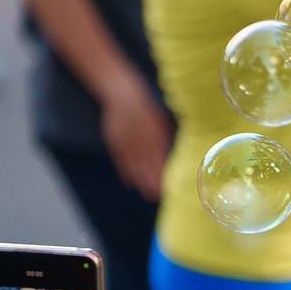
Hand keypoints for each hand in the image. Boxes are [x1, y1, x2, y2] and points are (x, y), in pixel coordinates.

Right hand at [99, 78, 171, 202]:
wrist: (121, 93)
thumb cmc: (146, 108)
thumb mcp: (160, 119)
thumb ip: (166, 136)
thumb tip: (177, 152)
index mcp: (152, 130)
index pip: (159, 155)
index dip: (162, 171)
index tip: (168, 185)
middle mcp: (138, 136)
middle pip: (145, 162)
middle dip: (151, 180)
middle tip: (157, 197)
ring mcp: (124, 138)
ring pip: (132, 163)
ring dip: (139, 180)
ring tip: (145, 194)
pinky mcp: (113, 140)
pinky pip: (119, 159)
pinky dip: (124, 171)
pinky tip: (129, 183)